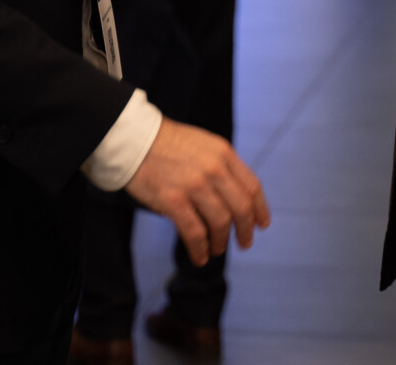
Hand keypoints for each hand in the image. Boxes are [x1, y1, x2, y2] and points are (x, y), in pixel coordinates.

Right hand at [126, 119, 269, 265]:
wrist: (134, 138)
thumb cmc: (166, 143)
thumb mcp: (203, 145)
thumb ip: (221, 166)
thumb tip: (235, 195)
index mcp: (223, 154)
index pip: (252, 186)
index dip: (260, 209)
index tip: (262, 224)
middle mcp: (214, 169)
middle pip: (241, 208)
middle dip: (245, 230)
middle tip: (244, 243)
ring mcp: (194, 185)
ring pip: (220, 222)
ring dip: (220, 242)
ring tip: (216, 249)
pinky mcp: (173, 200)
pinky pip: (194, 232)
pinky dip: (200, 249)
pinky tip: (199, 256)